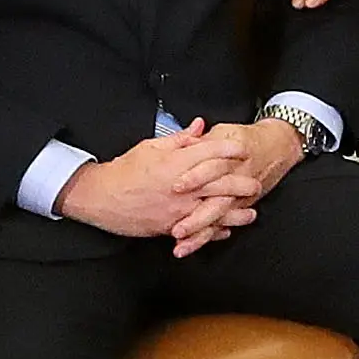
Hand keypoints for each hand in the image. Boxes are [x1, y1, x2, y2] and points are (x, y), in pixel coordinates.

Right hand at [56, 120, 263, 245]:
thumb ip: (179, 139)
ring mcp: (178, 210)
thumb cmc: (125, 170)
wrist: (101, 198)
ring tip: (251, 212)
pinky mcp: (172, 227)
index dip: (230, 148)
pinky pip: (199, 231)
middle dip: (242, 183)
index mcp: (176, 163)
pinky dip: (214, 232)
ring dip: (236, 213)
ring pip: (215, 212)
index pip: (211, 152)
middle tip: (256, 182)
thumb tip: (199, 127)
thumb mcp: (151, 146)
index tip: (243, 148)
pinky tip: (226, 231)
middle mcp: (181, 187)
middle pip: (221, 184)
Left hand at [170, 118, 303, 255]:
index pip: (211, 168)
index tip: (176, 187)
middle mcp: (234, 181)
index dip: (194, 177)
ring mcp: (237, 199)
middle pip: (216, 202)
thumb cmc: (244, 140)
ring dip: (200, 234)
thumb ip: (197, 141)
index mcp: (228, 158)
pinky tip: (192, 246)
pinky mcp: (238, 208)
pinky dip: (207, 237)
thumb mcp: (221, 132)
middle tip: (177, 229)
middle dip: (196, 218)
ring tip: (182, 245)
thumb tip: (176, 144)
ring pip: (218, 219)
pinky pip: (222, 226)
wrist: (276, 147)